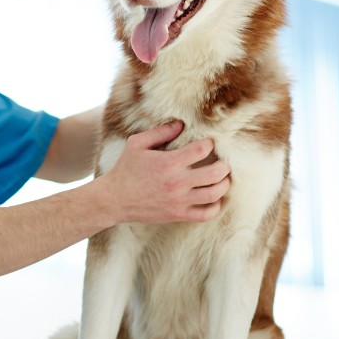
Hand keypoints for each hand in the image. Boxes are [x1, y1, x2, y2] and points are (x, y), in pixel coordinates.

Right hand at [100, 121, 230, 223]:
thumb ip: (160, 132)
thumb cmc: (125, 169)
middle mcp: (177, 182)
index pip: (202, 149)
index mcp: (168, 163)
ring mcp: (179, 201)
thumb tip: (181, 123)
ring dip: (224, 184)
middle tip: (222, 161)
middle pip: (216, 172)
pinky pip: (206, 214)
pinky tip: (214, 198)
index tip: (208, 143)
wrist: (114, 199)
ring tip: (222, 178)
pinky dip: (216, 206)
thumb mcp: (137, 144)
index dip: (209, 144)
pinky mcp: (178, 215)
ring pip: (215, 193)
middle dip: (224, 164)